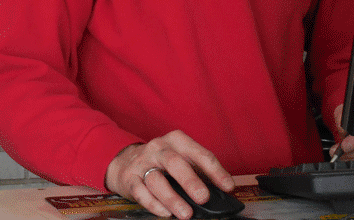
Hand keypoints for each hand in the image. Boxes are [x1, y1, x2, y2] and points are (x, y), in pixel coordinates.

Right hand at [104, 130, 233, 219]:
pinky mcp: (130, 178)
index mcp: (176, 140)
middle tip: (203, 198)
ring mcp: (142, 162)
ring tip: (186, 214)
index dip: (215, 171)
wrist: (125, 161)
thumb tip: (223, 188)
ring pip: (156, 180)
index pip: (199, 153)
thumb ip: (200, 170)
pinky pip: (141, 192)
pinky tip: (165, 213)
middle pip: (174, 162)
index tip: (228, 186)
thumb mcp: (181, 157)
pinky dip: (154, 204)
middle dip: (190, 181)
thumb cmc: (162, 162)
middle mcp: (159, 148)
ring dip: (172, 198)